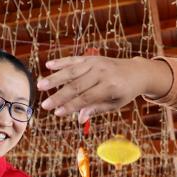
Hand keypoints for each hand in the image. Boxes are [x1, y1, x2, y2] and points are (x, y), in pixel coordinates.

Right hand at [37, 56, 171, 122]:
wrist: (136, 72)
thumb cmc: (125, 92)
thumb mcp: (115, 104)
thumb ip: (96, 109)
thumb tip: (79, 119)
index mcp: (110, 86)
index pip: (86, 98)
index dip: (70, 107)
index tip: (57, 113)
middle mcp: (102, 73)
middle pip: (76, 85)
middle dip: (59, 96)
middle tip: (44, 105)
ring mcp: (96, 63)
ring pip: (72, 71)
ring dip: (55, 78)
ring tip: (40, 85)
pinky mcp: (92, 57)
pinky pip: (75, 59)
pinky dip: (61, 62)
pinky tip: (48, 65)